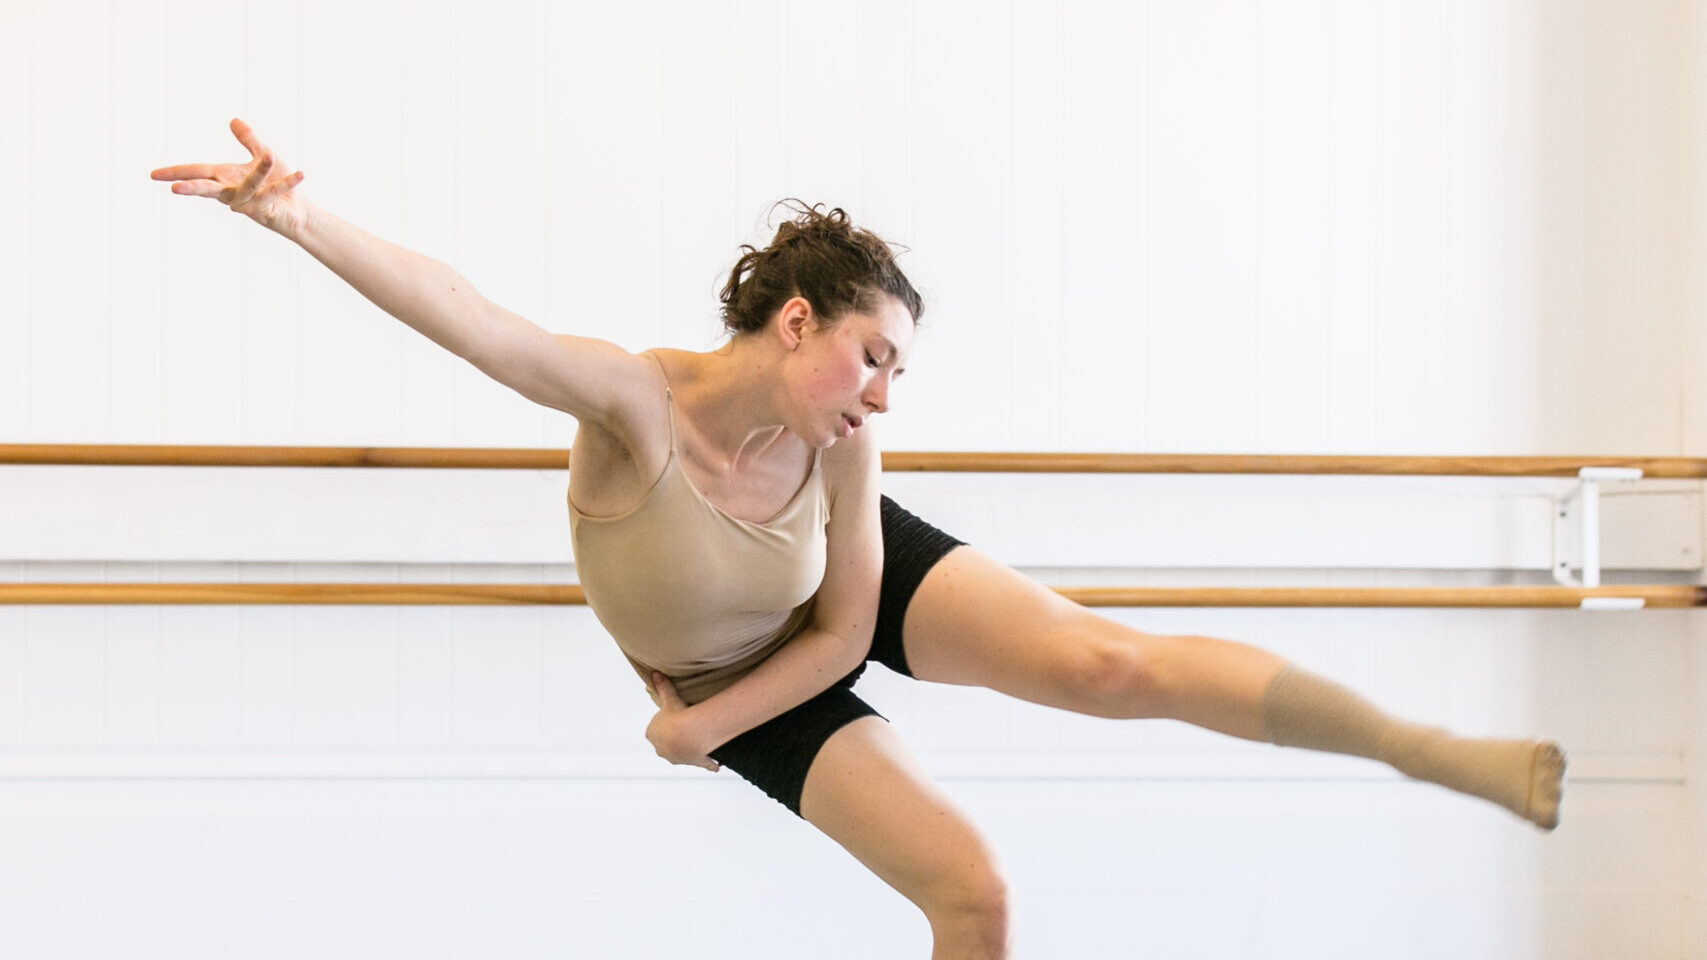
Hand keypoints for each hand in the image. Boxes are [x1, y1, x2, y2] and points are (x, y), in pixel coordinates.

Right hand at [151, 118, 308, 236]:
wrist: (297, 208)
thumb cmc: (276, 182)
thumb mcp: (262, 155)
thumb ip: (249, 140)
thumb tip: (233, 120)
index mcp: (225, 178)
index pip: (196, 173)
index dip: (175, 173)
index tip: (153, 175)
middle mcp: (232, 192)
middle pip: (208, 189)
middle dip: (193, 188)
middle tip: (175, 189)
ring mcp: (248, 203)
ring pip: (248, 187)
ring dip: (259, 171)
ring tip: (269, 155)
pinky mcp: (267, 210)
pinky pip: (276, 193)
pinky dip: (288, 182)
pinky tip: (301, 173)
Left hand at [645, 674, 720, 771]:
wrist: (688, 732)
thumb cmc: (676, 716)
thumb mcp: (669, 698)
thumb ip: (662, 686)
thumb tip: (654, 673)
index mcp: (652, 734)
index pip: (655, 729)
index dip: (664, 722)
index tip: (674, 715)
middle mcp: (661, 749)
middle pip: (667, 742)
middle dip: (674, 737)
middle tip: (686, 726)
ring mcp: (677, 757)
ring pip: (682, 754)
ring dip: (688, 749)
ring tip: (697, 741)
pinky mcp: (694, 761)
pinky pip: (703, 763)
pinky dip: (710, 764)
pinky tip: (716, 765)